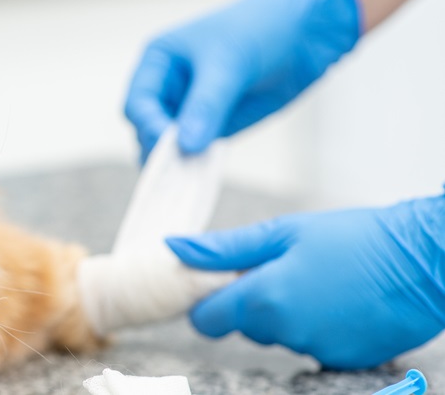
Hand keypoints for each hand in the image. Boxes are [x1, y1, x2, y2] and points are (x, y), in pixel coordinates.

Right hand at [124, 0, 360, 160]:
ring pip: (169, 145)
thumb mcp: (229, 64)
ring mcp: (190, 109)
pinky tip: (202, 176)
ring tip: (188, 177)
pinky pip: (196, 151)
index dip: (149, 126)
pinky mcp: (214, 125)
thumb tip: (185, 146)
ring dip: (176, 162)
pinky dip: (196, 165)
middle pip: (148, 129)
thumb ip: (206, 106)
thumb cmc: (260, 28)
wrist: (305, 30)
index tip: (169, 146)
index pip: (138, 103)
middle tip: (176, 170)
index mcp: (159, 62)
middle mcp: (169, 88)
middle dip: (159, 148)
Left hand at [166, 195, 444, 368]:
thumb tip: (174, 248)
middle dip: (254, 301)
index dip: (210, 301)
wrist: (425, 261)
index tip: (224, 282)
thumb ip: (224, 248)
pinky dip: (317, 326)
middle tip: (285, 268)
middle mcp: (284, 332)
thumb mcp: (283, 232)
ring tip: (319, 279)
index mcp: (262, 299)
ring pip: (279, 334)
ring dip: (287, 312)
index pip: (207, 319)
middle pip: (245, 325)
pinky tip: (339, 301)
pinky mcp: (341, 360)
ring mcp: (314, 350)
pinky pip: (311, 344)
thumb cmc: (355, 238)